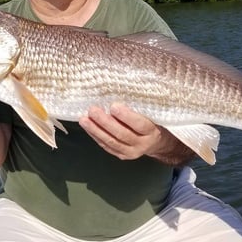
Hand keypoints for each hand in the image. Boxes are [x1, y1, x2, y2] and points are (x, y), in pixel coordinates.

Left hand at [79, 103, 195, 163]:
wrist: (157, 141)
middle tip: (93, 110)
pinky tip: (87, 127)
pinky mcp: (121, 155)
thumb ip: (141, 105)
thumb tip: (122, 87)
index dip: (126, 116)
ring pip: (112, 142)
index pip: (140, 124)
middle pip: (122, 134)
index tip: (114, 106)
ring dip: (96, 130)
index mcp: (152, 132)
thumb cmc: (153, 120)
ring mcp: (131, 152)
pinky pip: (107, 146)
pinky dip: (96, 136)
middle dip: (105, 122)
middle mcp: (142, 144)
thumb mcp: (153, 112)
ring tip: (84, 119)